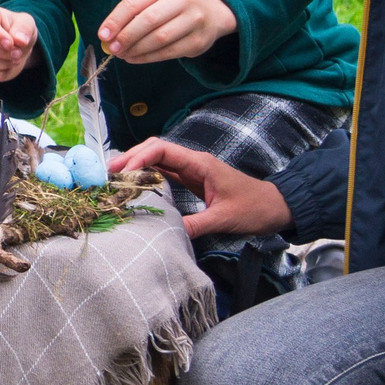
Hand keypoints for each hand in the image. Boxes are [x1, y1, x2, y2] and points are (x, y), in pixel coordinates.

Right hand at [0, 5, 38, 87]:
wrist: (16, 47)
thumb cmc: (19, 31)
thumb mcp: (27, 24)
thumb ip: (25, 29)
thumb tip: (19, 40)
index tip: (11, 45)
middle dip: (1, 52)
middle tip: (17, 54)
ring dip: (0, 64)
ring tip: (14, 61)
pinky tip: (5, 70)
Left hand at [99, 0, 235, 64]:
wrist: (212, 11)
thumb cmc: (172, 7)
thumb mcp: (155, 0)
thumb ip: (133, 13)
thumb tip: (108, 36)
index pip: (134, 2)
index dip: (116, 20)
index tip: (103, 35)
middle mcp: (181, 1)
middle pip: (148, 20)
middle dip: (126, 37)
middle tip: (113, 49)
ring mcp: (193, 21)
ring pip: (159, 38)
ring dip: (136, 50)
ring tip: (123, 55)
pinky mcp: (198, 41)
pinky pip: (169, 52)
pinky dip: (148, 58)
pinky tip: (136, 59)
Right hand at [106, 138, 292, 239]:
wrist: (276, 207)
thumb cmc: (254, 208)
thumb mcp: (224, 218)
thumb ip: (196, 224)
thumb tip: (167, 235)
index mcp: (200, 163)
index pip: (162, 150)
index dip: (139, 158)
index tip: (121, 172)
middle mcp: (193, 162)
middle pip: (155, 149)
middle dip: (131, 158)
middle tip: (108, 173)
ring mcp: (192, 170)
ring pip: (158, 159)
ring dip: (136, 166)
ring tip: (115, 178)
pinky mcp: (193, 180)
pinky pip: (165, 172)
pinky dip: (147, 176)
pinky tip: (135, 186)